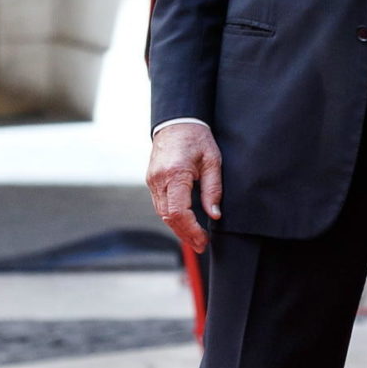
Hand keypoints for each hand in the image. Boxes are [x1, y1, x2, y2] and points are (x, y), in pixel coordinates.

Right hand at [147, 121, 222, 253]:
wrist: (176, 121)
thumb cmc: (196, 138)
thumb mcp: (213, 161)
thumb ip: (213, 189)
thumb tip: (215, 214)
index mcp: (175, 173)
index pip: (179, 212)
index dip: (191, 230)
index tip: (204, 239)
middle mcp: (159, 179)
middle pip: (169, 217)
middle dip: (185, 234)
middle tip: (201, 245)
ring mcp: (152, 181)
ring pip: (162, 213)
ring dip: (178, 228)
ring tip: (195, 239)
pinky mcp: (151, 181)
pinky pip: (160, 205)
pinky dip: (172, 217)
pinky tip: (185, 223)